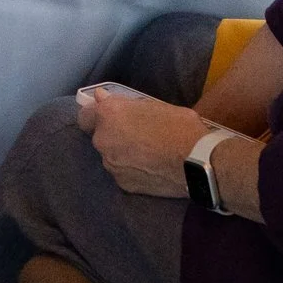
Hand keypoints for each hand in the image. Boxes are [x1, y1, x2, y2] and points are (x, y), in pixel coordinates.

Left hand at [77, 89, 205, 196]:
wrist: (198, 162)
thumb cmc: (179, 126)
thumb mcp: (153, 105)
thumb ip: (123, 104)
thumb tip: (100, 97)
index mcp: (108, 116)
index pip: (84, 116)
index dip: (95, 116)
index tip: (109, 118)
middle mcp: (103, 141)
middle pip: (100, 137)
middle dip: (113, 136)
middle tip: (136, 135)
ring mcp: (111, 165)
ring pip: (111, 157)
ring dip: (122, 154)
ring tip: (147, 154)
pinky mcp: (123, 184)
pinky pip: (123, 173)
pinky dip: (132, 170)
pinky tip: (150, 169)